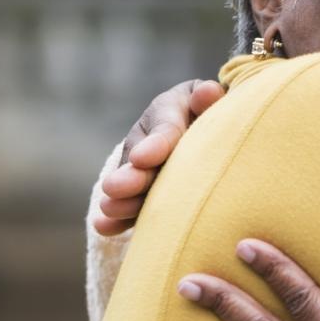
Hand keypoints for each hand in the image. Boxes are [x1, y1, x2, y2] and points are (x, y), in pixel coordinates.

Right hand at [91, 78, 223, 235]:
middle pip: (141, 160)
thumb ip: (210, 98)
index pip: (165, 128)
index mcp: (170, 109)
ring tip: (111, 209)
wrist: (203, 122)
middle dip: (131, 176)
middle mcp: (148, 137)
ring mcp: (140, 166)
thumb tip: (208, 93)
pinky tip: (105, 226)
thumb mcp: (212, 99)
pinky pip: (130, 203)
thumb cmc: (214, 109)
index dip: (156, 145)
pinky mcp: (141, 191)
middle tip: (117, 188)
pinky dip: (117, 217)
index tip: (143, 159)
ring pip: (131, 184)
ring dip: (122, 199)